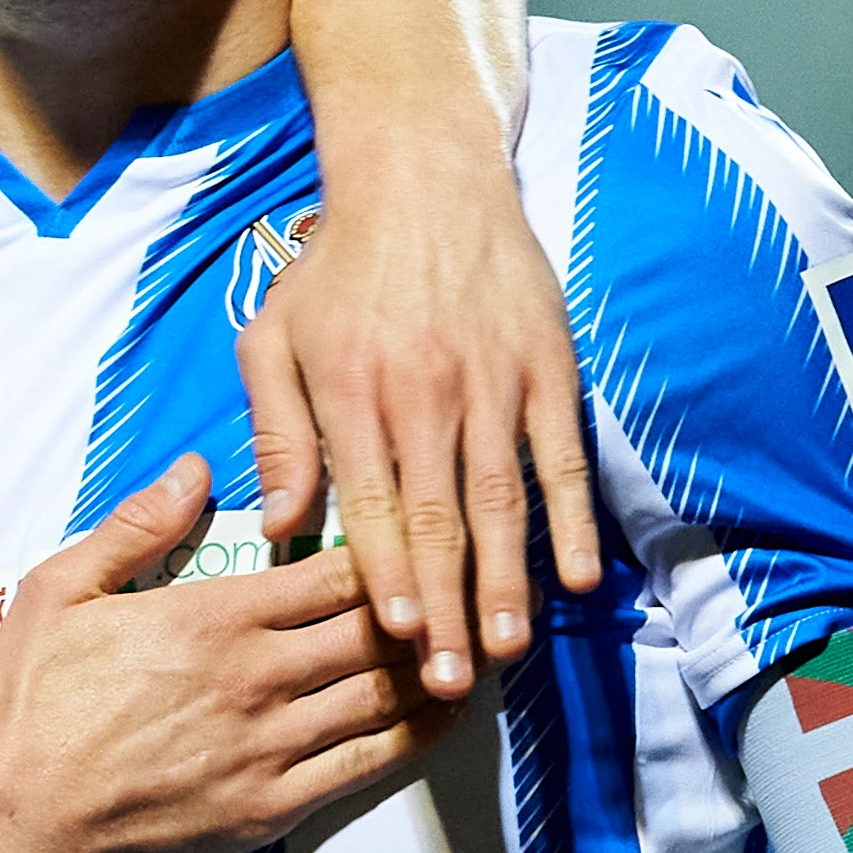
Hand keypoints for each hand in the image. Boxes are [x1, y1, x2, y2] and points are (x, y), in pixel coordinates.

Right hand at [0, 455, 442, 852]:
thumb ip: (137, 526)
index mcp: (214, 616)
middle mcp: (257, 677)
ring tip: (479, 641)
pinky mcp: (271, 806)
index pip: (333, 571)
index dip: (387, 547)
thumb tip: (196, 470)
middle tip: (474, 581)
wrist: (12, 816)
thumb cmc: (27, 702)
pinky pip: (366, 764)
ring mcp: (271, 746)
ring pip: (384, 695)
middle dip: (431, 600)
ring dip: (438, 666)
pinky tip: (446, 717)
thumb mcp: (61, 587)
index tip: (414, 529)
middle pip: (375, 629)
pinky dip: (417, 736)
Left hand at [235, 159, 598, 702]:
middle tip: (450, 679)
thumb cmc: (336, 267)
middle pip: (439, 519)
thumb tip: (279, 524)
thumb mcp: (273, 337)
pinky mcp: (546, 366)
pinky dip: (572, 518)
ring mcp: (493, 381)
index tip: (398, 637)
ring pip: (502, 500)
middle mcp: (425, 392)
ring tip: (507, 648)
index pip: (371, 503)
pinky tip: (578, 576)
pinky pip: (562, 456)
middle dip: (447, 605)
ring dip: (508, 580)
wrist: (422, 174)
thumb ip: (277, 433)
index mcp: (352, 392)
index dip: (387, 573)